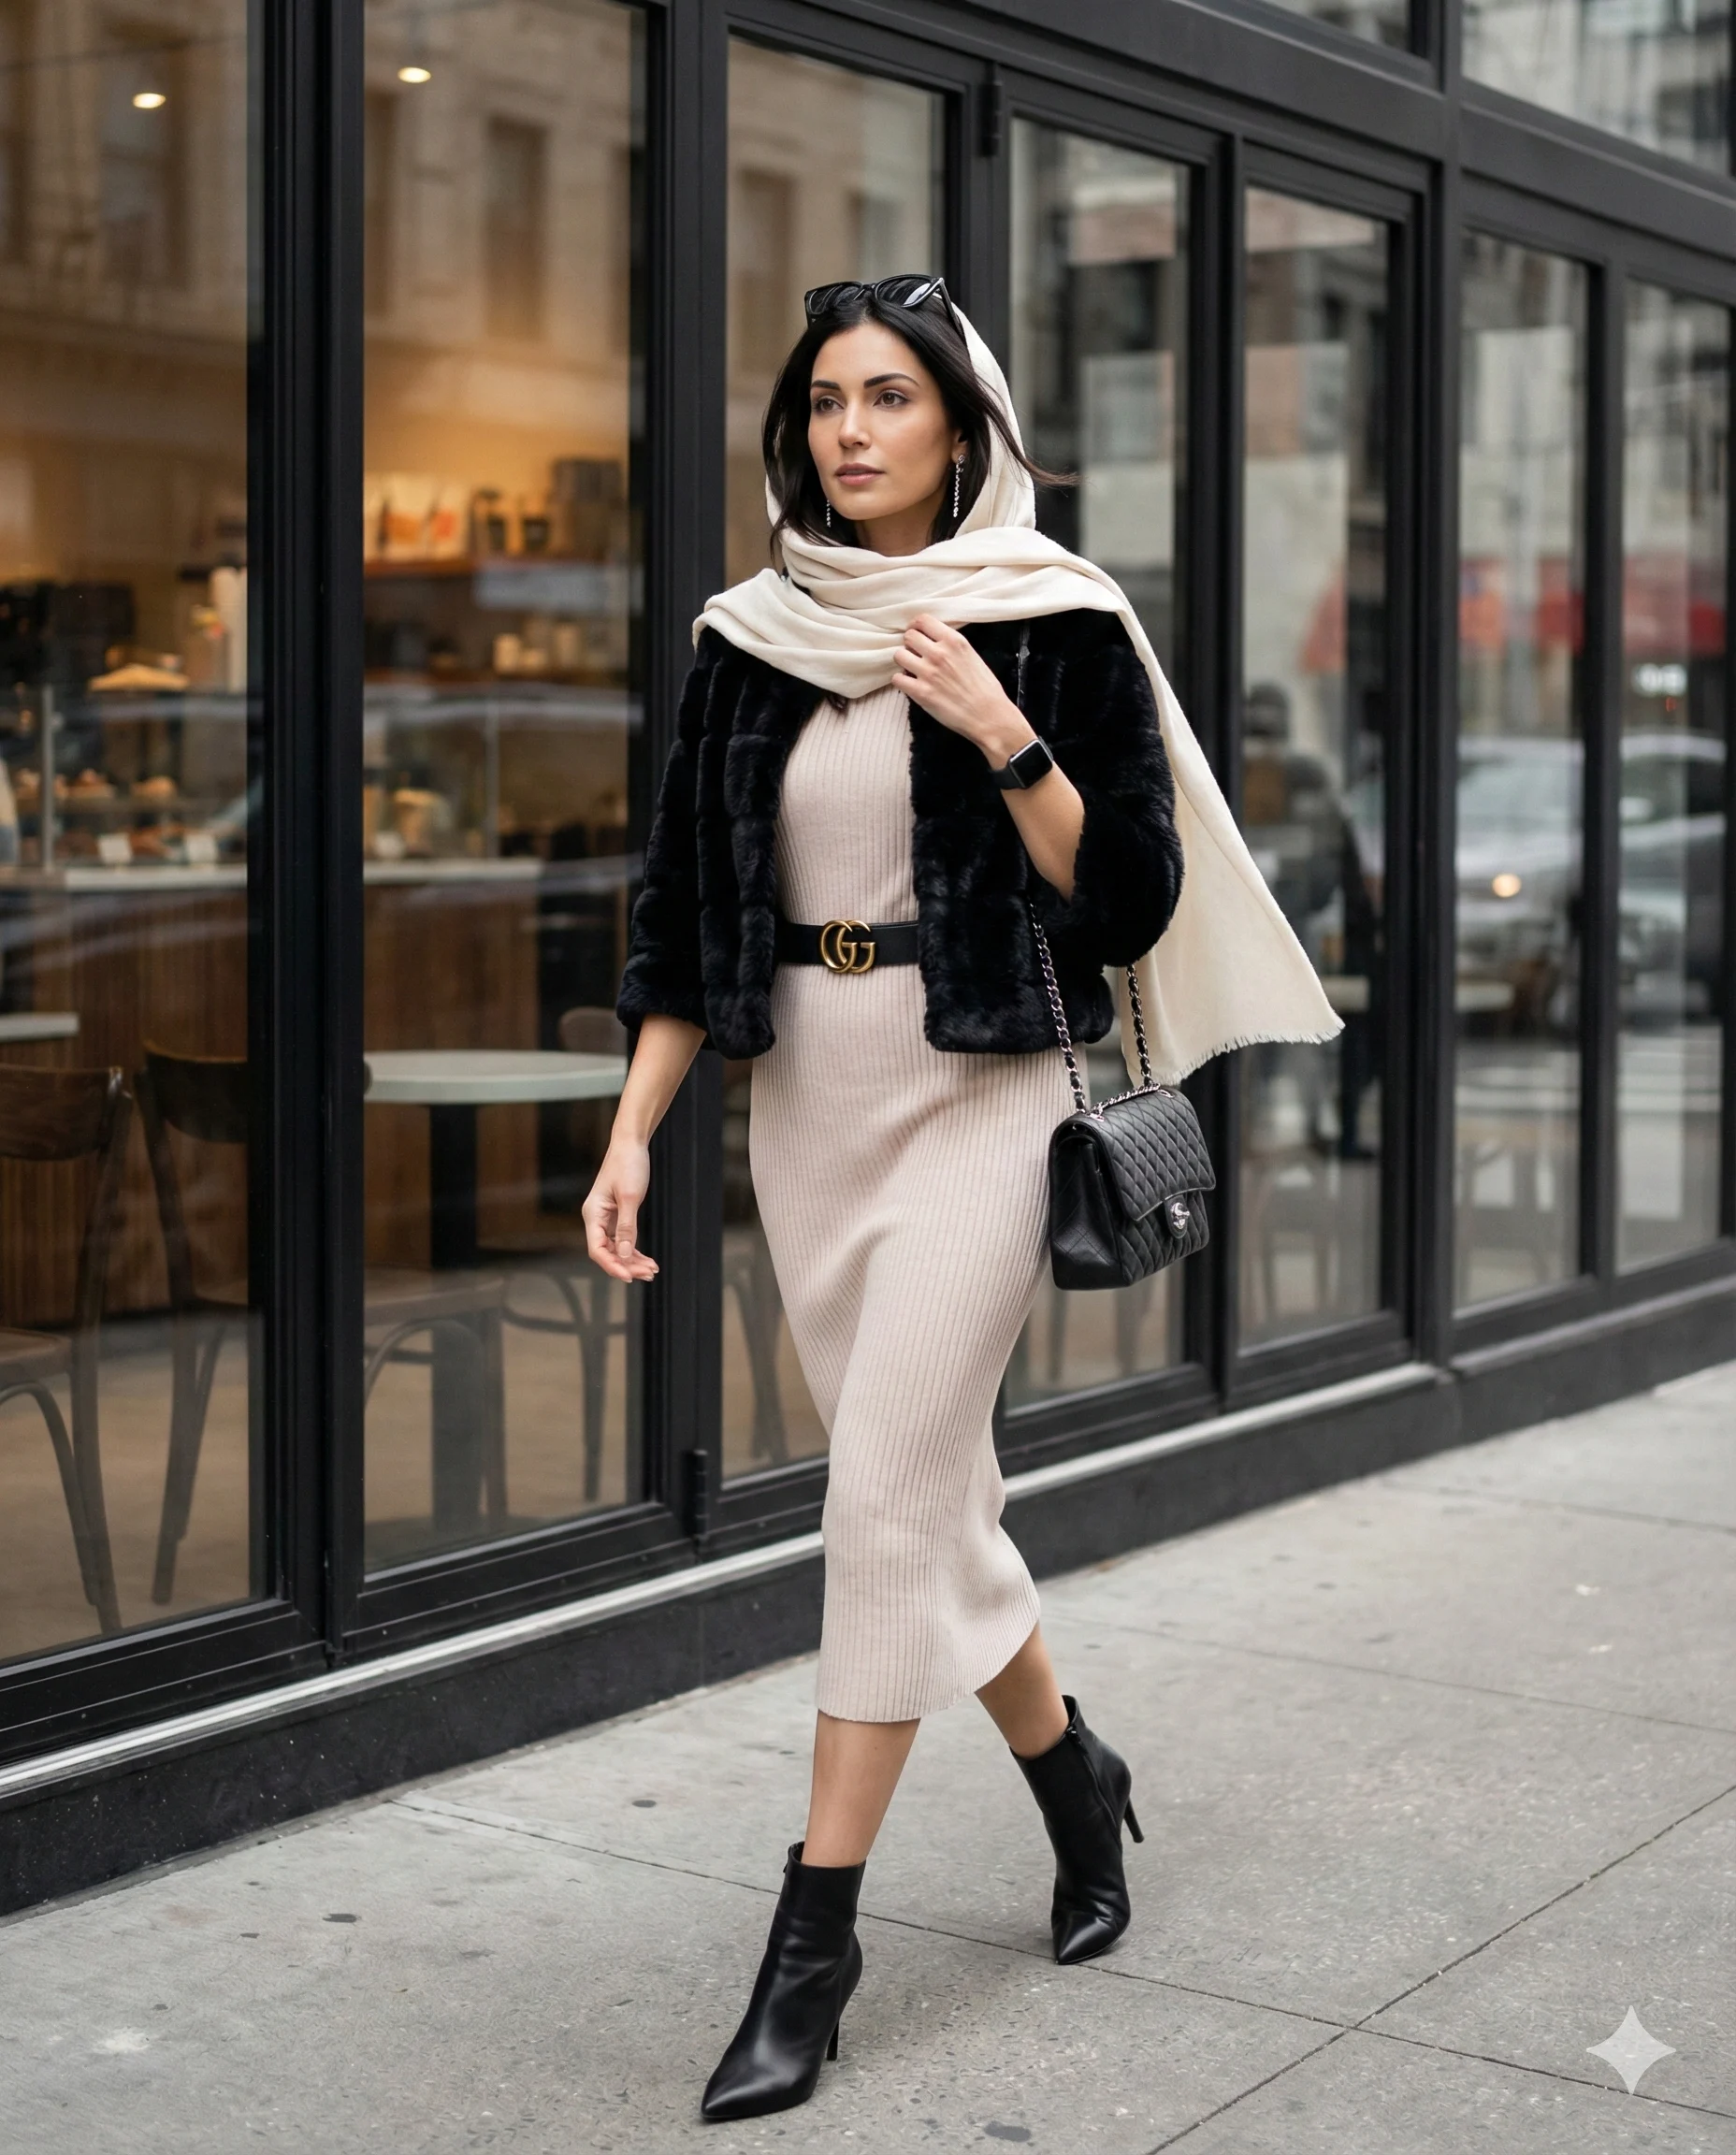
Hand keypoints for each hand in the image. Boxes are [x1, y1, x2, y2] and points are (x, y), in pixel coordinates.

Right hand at [582, 1137, 657, 1282]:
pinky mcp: (616, 1215)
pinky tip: (647, 1260)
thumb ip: (627, 1227)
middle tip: (650, 1273)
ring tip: (652, 1270)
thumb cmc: (628, 1165)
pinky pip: (622, 1239)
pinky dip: (634, 1250)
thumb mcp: (630, 1198)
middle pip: (607, 1252)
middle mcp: (596, 1218)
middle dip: (627, 1265)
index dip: (612, 1265)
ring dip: (632, 1260)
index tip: (629, 1277)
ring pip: (616, 1248)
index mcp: (593, 1214)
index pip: (597, 1249)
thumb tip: (626, 1255)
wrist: (631, 1144)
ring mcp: (605, 1218)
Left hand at [893, 613, 1032, 762]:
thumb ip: (951, 645)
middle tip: (916, 655)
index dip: (916, 626)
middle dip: (910, 644)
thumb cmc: (985, 688)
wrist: (989, 716)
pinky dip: (901, 682)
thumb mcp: (972, 655)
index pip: (923, 620)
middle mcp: (939, 653)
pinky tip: (911, 685)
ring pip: (899, 655)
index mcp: (954, 641)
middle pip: (908, 636)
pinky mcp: (921, 693)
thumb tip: (933, 641)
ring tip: (913, 670)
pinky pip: (897, 679)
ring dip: (904, 662)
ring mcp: (928, 673)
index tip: (917, 633)